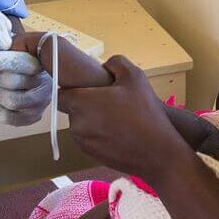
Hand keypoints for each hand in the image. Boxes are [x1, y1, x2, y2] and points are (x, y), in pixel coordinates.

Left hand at [0, 38, 52, 125]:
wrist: (27, 82)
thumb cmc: (17, 66)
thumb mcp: (10, 52)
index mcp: (41, 64)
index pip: (20, 62)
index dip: (0, 61)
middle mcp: (45, 84)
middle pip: (12, 82)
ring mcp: (41, 103)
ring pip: (11, 101)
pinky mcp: (32, 118)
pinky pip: (6, 117)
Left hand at [58, 56, 190, 179]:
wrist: (159, 153)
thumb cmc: (146, 113)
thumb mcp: (135, 77)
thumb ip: (115, 63)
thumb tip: (104, 64)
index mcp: (82, 103)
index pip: (59, 94)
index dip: (69, 89)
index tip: (84, 87)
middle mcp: (77, 124)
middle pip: (70, 109)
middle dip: (84, 103)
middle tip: (106, 100)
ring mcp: (83, 142)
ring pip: (79, 125)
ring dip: (91, 119)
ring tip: (115, 117)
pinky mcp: (91, 155)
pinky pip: (88, 139)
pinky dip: (97, 134)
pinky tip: (117, 131)